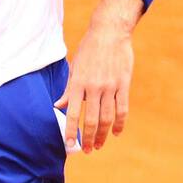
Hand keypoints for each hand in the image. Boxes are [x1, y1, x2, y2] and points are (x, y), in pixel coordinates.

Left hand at [56, 5, 135, 153]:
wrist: (110, 32)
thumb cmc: (89, 49)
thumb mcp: (74, 67)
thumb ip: (68, 89)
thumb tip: (58, 106)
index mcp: (78, 83)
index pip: (73, 113)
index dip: (71, 131)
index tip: (69, 145)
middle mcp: (94, 87)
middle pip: (91, 120)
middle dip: (88, 138)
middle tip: (87, 150)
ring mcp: (110, 86)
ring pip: (107, 117)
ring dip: (103, 135)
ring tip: (99, 145)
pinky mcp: (123, 84)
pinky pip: (122, 108)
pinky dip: (120, 123)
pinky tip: (117, 132)